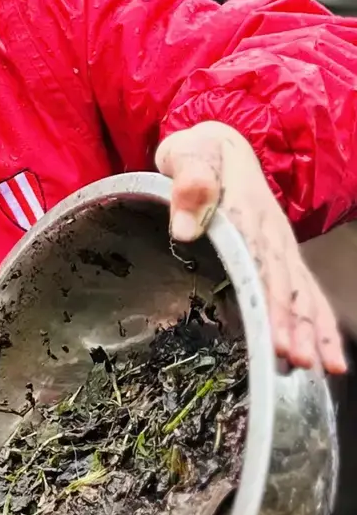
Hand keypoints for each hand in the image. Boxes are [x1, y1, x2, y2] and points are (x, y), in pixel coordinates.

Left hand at [155, 121, 347, 374]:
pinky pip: (306, 292)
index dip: (269, 298)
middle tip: (297, 361)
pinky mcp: (281, 256)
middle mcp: (271, 232)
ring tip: (318, 368)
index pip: (260, 262)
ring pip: (302, 292)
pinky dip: (319, 324)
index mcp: (247, 211)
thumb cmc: (197, 155)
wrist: (219, 145)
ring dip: (311, 330)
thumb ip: (188, 184)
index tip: (275, 332)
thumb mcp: (186, 157)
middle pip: (285, 283)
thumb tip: (185, 229)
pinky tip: (328, 359)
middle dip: (293, 324)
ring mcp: (280, 246)